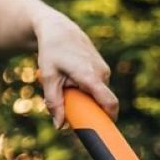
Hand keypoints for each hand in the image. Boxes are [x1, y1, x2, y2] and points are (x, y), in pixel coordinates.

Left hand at [33, 8, 118, 127]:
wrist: (58, 29)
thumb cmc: (52, 52)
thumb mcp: (49, 77)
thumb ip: (54, 103)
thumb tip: (59, 126)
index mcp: (90, 76)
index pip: (109, 102)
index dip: (110, 118)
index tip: (105, 131)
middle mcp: (101, 72)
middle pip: (101, 102)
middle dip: (89, 108)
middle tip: (71, 104)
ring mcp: (104, 69)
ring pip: (98, 94)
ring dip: (85, 96)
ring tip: (68, 83)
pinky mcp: (103, 68)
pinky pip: (98, 87)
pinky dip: (87, 89)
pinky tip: (73, 78)